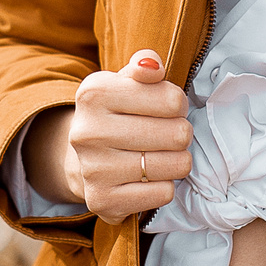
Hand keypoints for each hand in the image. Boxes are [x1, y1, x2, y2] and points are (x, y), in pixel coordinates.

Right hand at [22, 49, 192, 223]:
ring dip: (177, 161)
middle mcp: (88, 131)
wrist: (84, 160)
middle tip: (167, 135)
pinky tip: (148, 178)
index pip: (172, 99)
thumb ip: (144, 65)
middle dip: (180, 134)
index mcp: (94, 93)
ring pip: (175, 165)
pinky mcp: (103, 200)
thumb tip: (152, 65)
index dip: (178, 105)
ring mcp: (94, 169)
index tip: (167, 109)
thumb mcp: (126, 82)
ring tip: (161, 155)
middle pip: (177, 133)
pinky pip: (163, 193)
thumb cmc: (117, 116)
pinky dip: (163, 186)